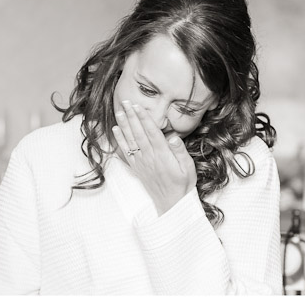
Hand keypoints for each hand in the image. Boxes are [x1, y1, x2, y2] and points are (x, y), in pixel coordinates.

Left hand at [112, 100, 196, 215]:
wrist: (172, 203)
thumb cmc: (182, 184)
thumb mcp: (188, 167)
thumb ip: (180, 151)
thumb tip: (173, 137)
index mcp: (163, 155)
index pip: (152, 132)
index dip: (144, 118)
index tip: (138, 106)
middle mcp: (150, 157)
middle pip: (139, 132)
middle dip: (132, 116)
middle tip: (126, 102)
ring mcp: (142, 162)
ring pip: (131, 140)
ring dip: (124, 124)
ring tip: (119, 111)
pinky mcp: (137, 167)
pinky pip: (126, 151)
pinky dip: (120, 140)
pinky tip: (116, 130)